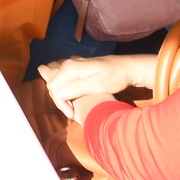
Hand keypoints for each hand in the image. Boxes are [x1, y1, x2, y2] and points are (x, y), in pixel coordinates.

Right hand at [37, 55, 158, 118]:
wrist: (126, 68)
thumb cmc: (115, 77)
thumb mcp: (98, 85)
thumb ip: (77, 88)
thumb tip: (59, 94)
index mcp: (70, 68)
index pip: (54, 89)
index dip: (61, 104)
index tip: (73, 114)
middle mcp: (67, 65)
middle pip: (52, 86)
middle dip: (60, 101)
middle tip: (74, 112)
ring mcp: (70, 65)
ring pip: (54, 82)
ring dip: (60, 96)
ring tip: (73, 105)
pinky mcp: (75, 68)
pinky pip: (60, 79)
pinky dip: (63, 89)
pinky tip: (73, 96)